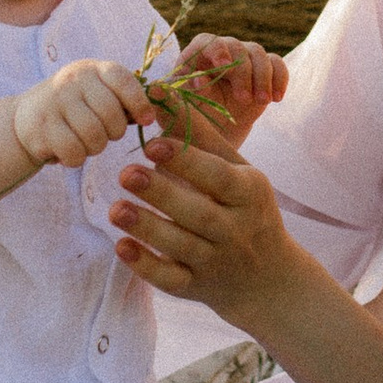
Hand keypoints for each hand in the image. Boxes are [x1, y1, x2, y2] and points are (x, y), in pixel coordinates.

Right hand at [11, 55, 153, 168]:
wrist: (27, 116)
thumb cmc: (77, 107)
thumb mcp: (99, 93)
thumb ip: (125, 100)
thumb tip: (157, 106)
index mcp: (92, 69)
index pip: (122, 80)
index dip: (139, 102)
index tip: (147, 120)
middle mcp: (71, 80)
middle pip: (111, 115)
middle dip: (114, 133)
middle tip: (105, 135)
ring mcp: (53, 102)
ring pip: (94, 137)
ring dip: (95, 148)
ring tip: (85, 142)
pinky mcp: (40, 127)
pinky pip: (74, 153)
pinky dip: (76, 159)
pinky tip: (67, 151)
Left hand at [111, 124, 304, 328]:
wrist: (268, 278)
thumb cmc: (245, 208)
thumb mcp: (235, 170)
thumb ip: (199, 135)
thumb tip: (160, 94)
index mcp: (249, 193)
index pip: (218, 177)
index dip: (186, 161)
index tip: (153, 144)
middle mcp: (237, 230)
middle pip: (199, 213)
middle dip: (162, 194)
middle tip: (125, 173)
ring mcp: (217, 262)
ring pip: (181, 247)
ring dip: (147, 228)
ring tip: (114, 209)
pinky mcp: (196, 288)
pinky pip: (171, 280)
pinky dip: (146, 266)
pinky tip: (121, 246)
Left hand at [169, 31, 287, 147]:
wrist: (216, 127)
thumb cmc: (196, 114)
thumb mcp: (189, 106)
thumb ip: (193, 92)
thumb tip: (199, 78)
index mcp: (199, 54)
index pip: (208, 42)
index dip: (217, 51)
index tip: (224, 66)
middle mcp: (224, 50)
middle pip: (238, 49)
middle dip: (243, 74)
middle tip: (243, 99)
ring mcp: (245, 57)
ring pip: (259, 54)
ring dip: (263, 78)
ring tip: (262, 101)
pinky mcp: (263, 69)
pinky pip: (277, 64)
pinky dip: (280, 79)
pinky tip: (277, 98)